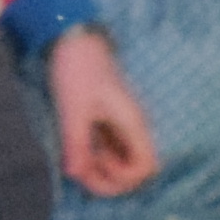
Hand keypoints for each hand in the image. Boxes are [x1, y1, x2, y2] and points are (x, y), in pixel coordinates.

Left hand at [43, 24, 156, 195]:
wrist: (74, 40)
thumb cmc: (77, 70)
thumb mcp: (73, 108)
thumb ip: (77, 143)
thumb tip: (75, 174)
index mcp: (132, 123)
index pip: (145, 167)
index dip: (122, 179)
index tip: (95, 166)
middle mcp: (133, 128)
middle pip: (135, 170)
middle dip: (109, 179)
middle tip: (80, 169)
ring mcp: (122, 125)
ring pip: (121, 161)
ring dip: (101, 169)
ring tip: (77, 159)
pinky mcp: (109, 122)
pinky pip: (110, 149)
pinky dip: (95, 156)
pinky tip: (77, 149)